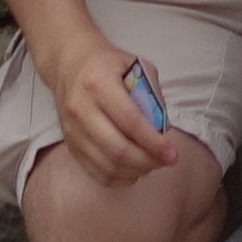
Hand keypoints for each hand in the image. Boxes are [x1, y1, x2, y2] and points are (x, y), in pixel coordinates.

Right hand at [46, 33, 198, 194]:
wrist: (69, 63)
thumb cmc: (109, 64)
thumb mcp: (136, 66)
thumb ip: (151, 94)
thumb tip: (163, 130)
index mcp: (99, 84)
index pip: (130, 121)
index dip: (153, 142)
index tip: (172, 153)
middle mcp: (81, 108)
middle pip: (116, 148)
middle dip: (146, 161)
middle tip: (166, 162)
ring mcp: (72, 129)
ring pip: (105, 164)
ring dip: (133, 171)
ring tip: (151, 166)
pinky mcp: (68, 142)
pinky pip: (92, 170)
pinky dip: (116, 178)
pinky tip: (132, 173)